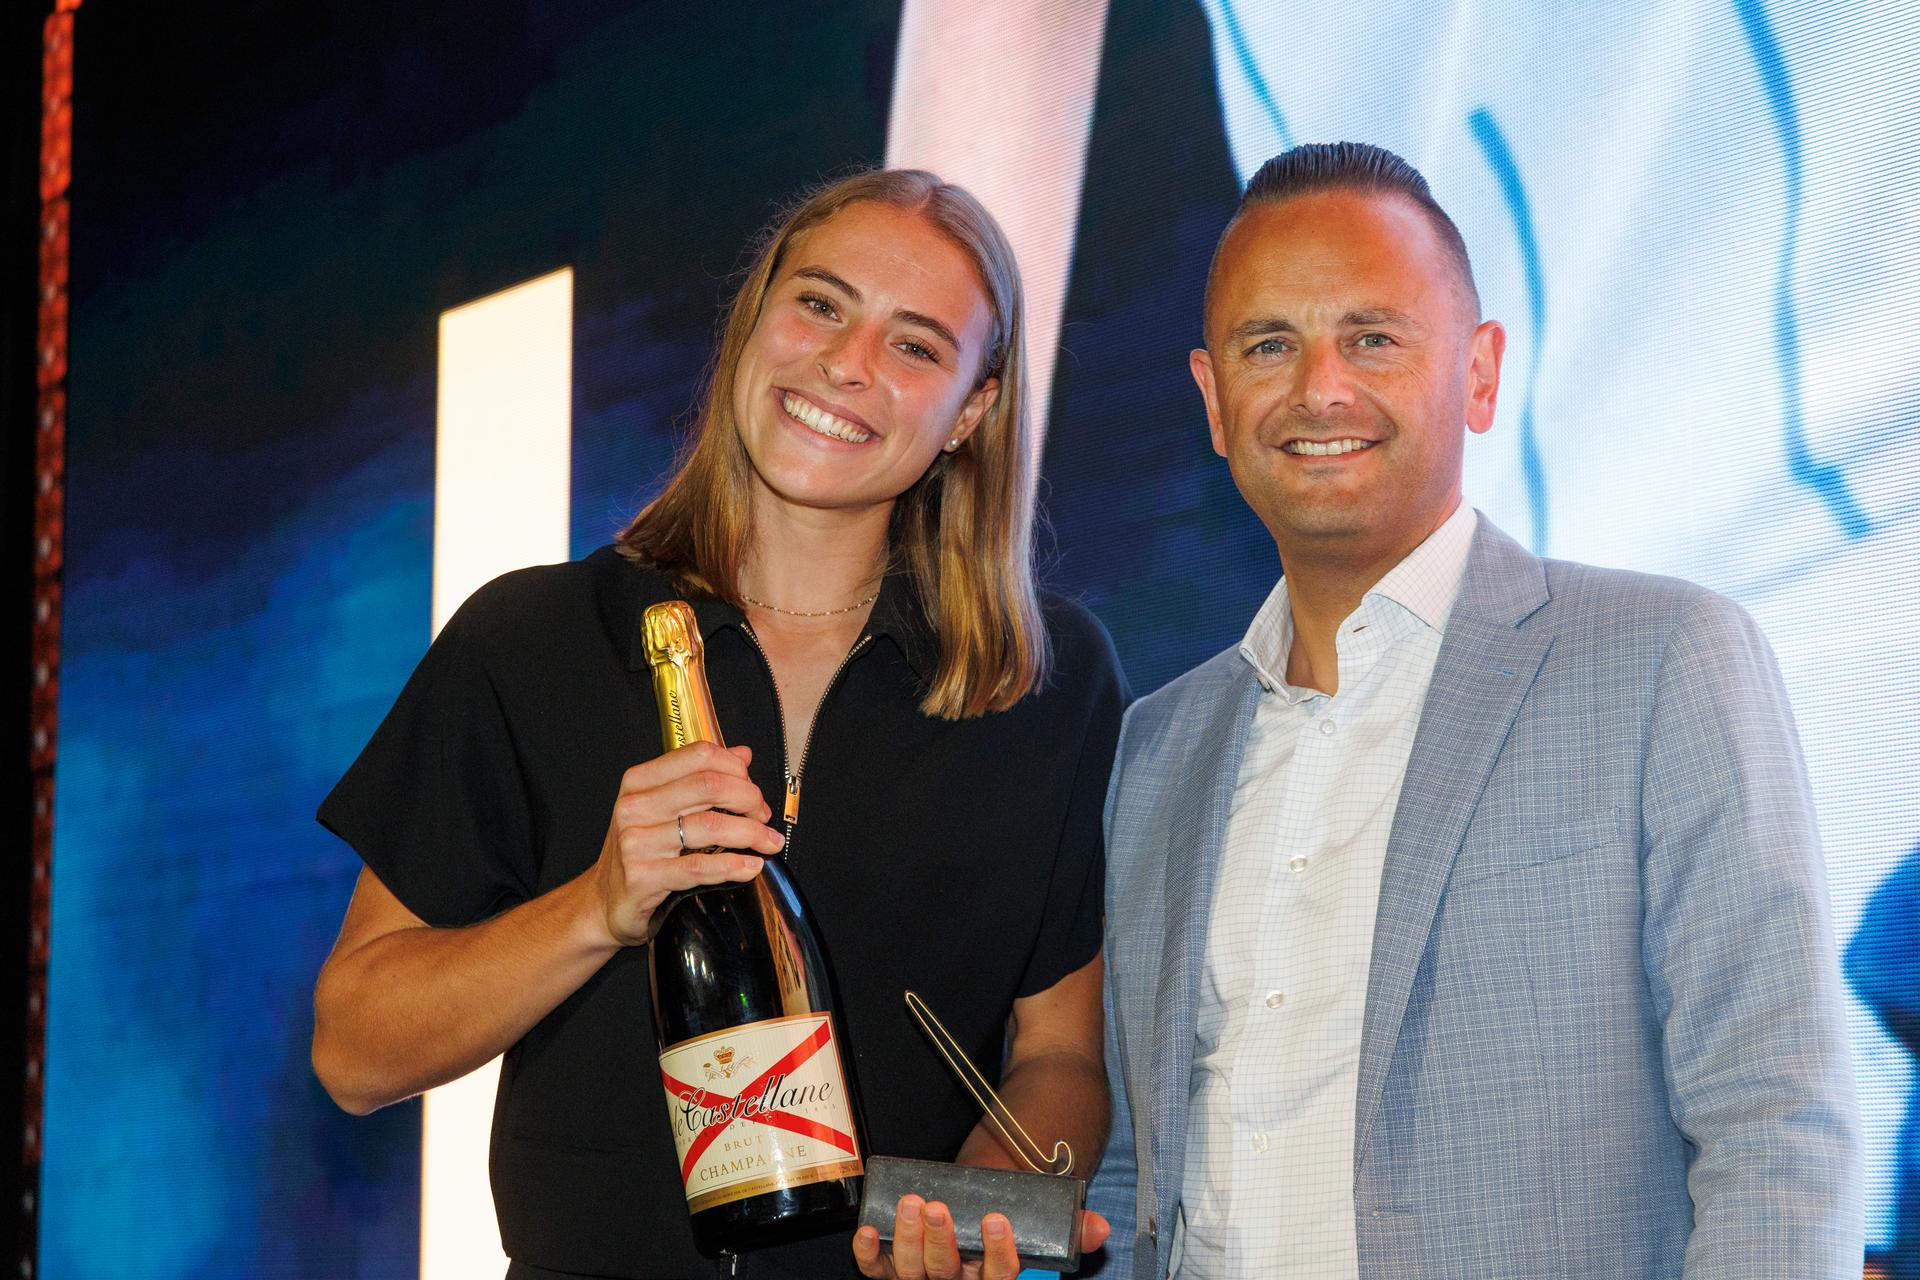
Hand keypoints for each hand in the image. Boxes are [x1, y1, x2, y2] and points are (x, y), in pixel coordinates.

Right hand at [591, 741, 784, 944]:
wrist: (603, 902)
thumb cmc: (639, 852)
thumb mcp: (662, 808)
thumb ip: (699, 779)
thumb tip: (742, 755)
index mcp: (640, 782)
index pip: (699, 755)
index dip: (736, 769)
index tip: (753, 790)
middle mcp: (635, 807)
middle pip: (709, 786)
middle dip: (749, 799)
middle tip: (763, 816)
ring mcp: (637, 842)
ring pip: (710, 826)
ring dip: (751, 833)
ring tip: (769, 842)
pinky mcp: (643, 876)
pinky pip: (699, 867)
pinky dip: (733, 865)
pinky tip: (750, 866)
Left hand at [851, 1194, 1110, 1279]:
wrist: (976, 1221)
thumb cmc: (1006, 1229)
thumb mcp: (1044, 1230)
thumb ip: (1072, 1230)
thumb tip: (1098, 1227)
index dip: (998, 1255)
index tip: (997, 1220)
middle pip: (948, 1275)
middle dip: (941, 1243)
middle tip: (939, 1208)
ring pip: (911, 1272)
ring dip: (907, 1239)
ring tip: (911, 1204)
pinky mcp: (893, 1271)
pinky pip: (877, 1272)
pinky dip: (868, 1255)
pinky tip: (867, 1231)